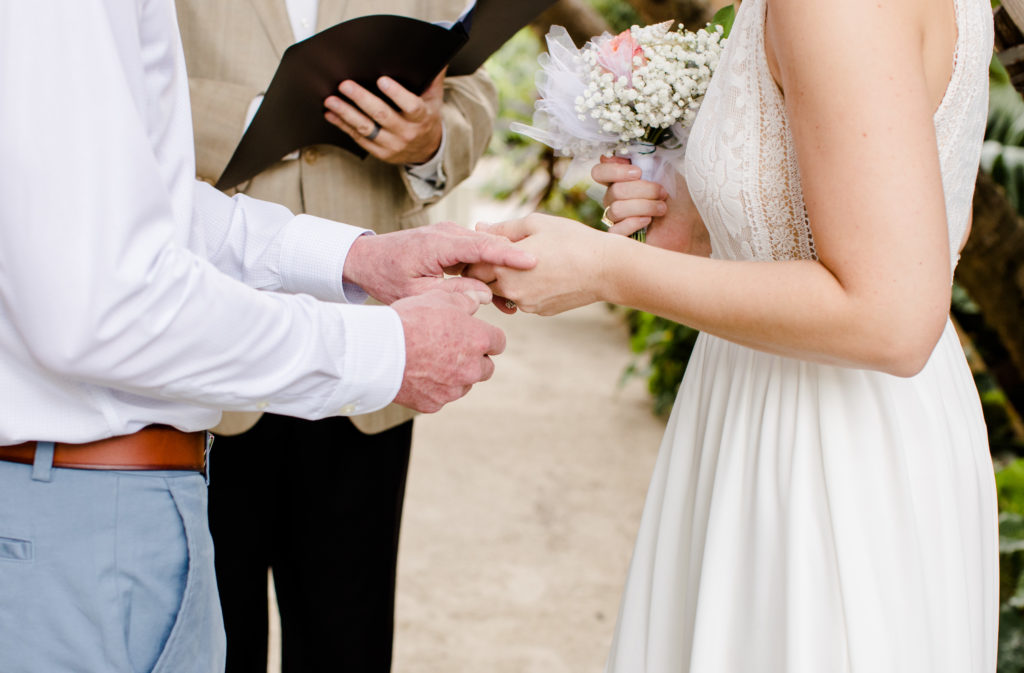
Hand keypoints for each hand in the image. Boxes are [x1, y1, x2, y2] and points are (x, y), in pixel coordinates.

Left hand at [324, 70, 445, 165]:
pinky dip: (343, 125)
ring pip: (366, 128)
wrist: (427, 150)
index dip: (396, 94)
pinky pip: (359, 138)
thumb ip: (433, 77)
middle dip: (362, 99)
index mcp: (422, 117)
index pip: (411, 106)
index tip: (381, 80)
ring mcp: (392, 144)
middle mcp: (407, 132)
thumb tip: (437, 51)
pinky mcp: (380, 152)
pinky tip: (331, 114)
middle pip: (382, 115)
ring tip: (331, 101)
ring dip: (346, 113)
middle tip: (345, 85)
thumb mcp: (434, 98)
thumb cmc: (427, 117)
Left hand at [343, 221, 536, 304]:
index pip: (482, 246)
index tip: (532, 261)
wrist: (367, 259)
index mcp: (439, 244)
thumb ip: (451, 292)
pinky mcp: (451, 241)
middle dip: (513, 262)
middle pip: (489, 245)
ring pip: (485, 249)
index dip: (509, 255)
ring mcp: (450, 235)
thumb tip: (485, 293)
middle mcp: (447, 233)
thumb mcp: (417, 293)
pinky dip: (488, 268)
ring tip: (514, 300)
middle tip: (535, 282)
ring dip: (501, 269)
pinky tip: (497, 294)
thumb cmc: (387, 277)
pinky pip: (476, 252)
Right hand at [392, 290, 505, 412]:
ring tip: (431, 360)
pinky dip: (434, 388)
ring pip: (463, 384)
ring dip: (455, 375)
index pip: (499, 342)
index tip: (474, 334)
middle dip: (475, 359)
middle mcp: (471, 369)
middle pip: (486, 368)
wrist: (378, 350)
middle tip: (452, 348)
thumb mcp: (440, 298)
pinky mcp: (434, 404)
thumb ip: (466, 299)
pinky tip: (417, 374)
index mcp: (478, 340)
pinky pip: (441, 396)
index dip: (486, 336)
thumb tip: (481, 297)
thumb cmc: (410, 320)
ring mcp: (453, 389)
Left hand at [467, 214, 612, 315]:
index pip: (470, 265)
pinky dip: (523, 289)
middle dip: (484, 269)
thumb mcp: (535, 224)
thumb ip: (502, 228)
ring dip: (502, 281)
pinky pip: (521, 300)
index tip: (479, 246)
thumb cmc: (572, 240)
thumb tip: (478, 228)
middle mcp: (510, 290)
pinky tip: (540, 275)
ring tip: (520, 263)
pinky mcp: (539, 311)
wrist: (606, 269)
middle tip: (495, 254)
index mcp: (505, 265)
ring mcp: (525, 304)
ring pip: (501, 293)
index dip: (473, 255)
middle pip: (481, 282)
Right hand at [593, 156, 710, 255]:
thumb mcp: (665, 171)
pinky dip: (634, 222)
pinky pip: (616, 229)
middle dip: (643, 190)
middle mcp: (615, 199)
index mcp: (622, 180)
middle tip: (663, 193)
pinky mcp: (622, 238)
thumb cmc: (680, 198)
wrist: (693, 225)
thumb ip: (643, 159)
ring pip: (616, 209)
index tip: (638, 172)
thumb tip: (616, 155)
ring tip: (662, 209)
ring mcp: (617, 219)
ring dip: (644, 206)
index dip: (614, 171)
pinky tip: (649, 221)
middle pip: (614, 191)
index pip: (600, 172)